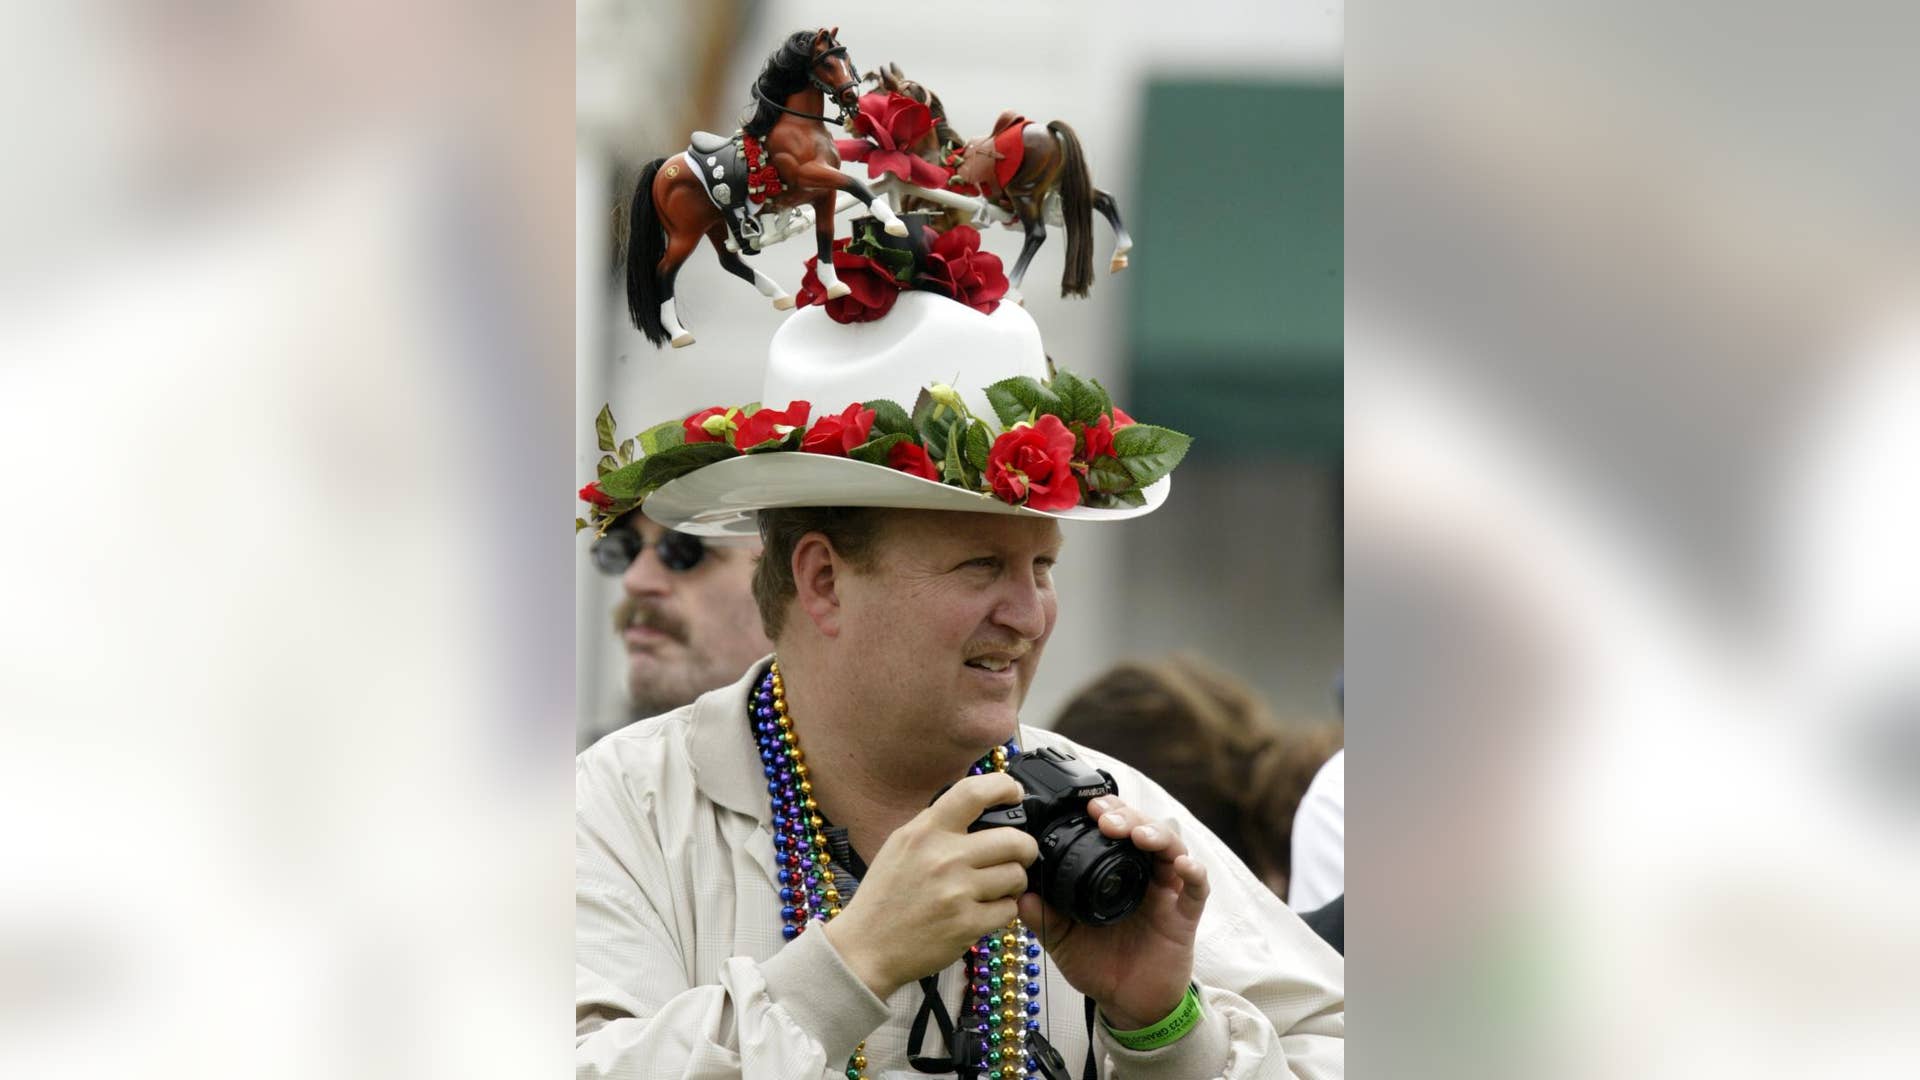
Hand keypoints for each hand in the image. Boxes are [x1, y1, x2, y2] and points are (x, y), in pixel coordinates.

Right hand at [824, 773, 1039, 999]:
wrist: (865, 948)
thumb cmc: (884, 897)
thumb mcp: (900, 846)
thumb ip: (936, 826)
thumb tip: (980, 810)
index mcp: (925, 832)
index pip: (974, 792)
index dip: (1004, 786)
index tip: (1014, 794)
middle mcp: (944, 857)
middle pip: (1014, 839)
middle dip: (1025, 848)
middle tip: (1019, 855)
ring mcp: (957, 892)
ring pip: (1017, 876)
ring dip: (1014, 883)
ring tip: (997, 888)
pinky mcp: (967, 924)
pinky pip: (1009, 909)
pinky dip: (1003, 911)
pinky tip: (985, 911)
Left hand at [1016, 795, 1209, 1029]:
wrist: (1125, 1004)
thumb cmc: (1097, 965)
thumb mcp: (1062, 939)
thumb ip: (1043, 916)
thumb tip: (1020, 893)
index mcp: (1113, 873)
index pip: (1115, 829)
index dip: (1106, 811)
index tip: (1087, 806)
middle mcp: (1142, 875)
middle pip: (1144, 828)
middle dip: (1127, 815)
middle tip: (1105, 817)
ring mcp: (1166, 892)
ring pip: (1171, 848)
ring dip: (1156, 833)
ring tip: (1136, 834)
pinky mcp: (1185, 916)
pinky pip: (1198, 888)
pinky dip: (1195, 872)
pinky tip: (1183, 865)